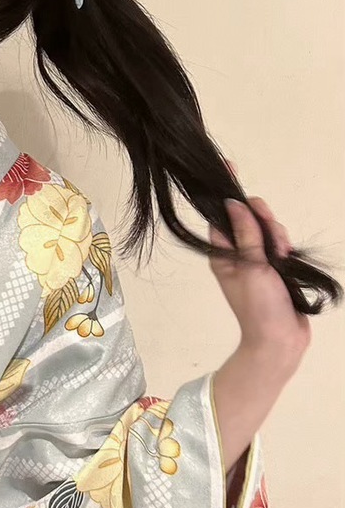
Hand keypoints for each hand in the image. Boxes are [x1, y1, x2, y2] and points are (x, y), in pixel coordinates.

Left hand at [208, 163, 311, 362]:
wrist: (281, 341)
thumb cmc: (259, 306)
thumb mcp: (250, 267)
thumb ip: (245, 234)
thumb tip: (233, 202)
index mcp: (221, 253)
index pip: (220, 215)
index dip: (226, 193)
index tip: (229, 166)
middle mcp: (236, 253)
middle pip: (247, 217)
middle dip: (263, 220)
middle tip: (272, 240)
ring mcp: (256, 259)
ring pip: (266, 228)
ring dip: (276, 236)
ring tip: (281, 256)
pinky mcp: (275, 266)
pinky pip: (278, 243)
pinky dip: (284, 246)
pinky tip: (287, 258)